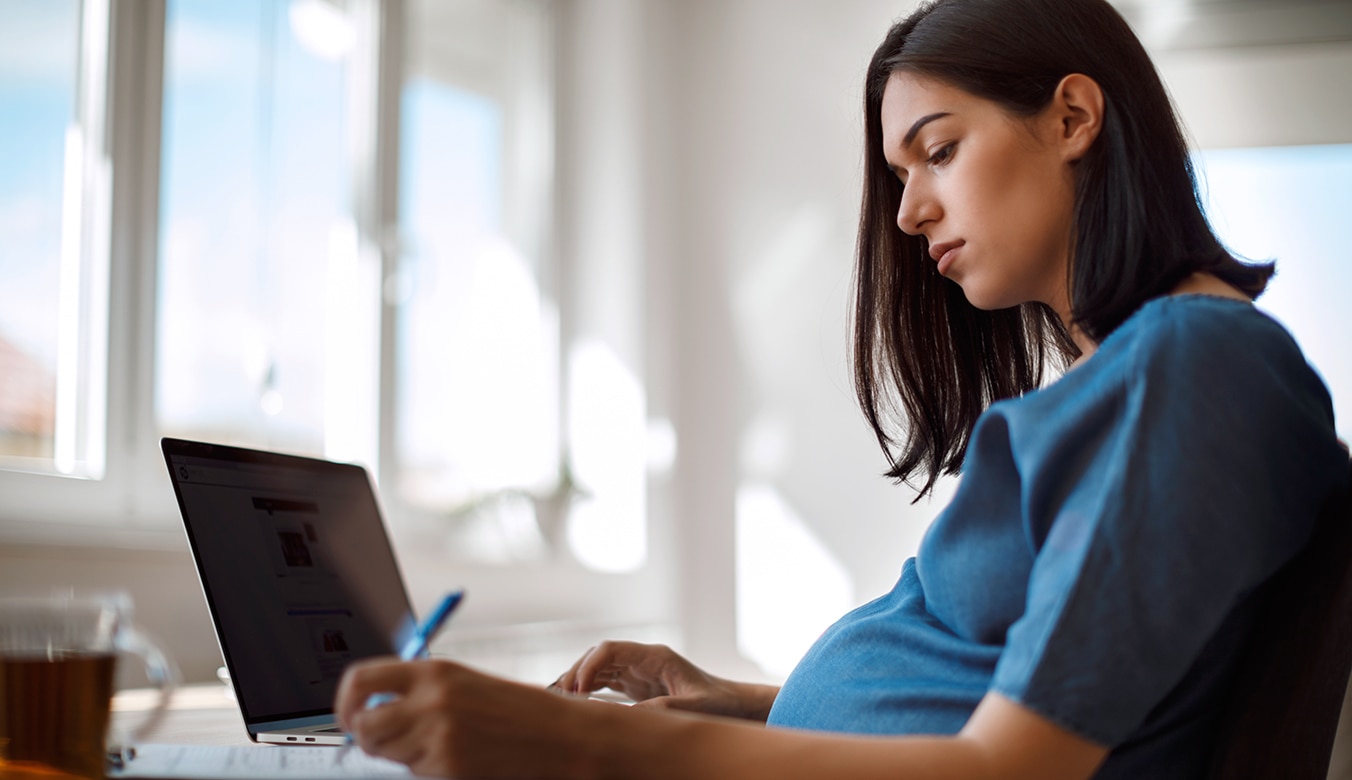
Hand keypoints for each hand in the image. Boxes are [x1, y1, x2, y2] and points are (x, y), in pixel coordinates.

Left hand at [335, 657, 595, 778]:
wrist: (558, 735)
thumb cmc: (515, 709)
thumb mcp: (464, 684)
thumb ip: (419, 690)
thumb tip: (372, 707)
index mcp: (434, 671)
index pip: (361, 680)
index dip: (345, 702)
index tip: (350, 715)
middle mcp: (430, 700)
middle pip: (364, 725)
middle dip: (368, 737)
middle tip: (386, 739)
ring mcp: (437, 736)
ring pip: (388, 753)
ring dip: (402, 754)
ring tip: (438, 744)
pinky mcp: (447, 766)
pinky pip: (415, 772)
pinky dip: (428, 769)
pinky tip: (458, 758)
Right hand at [551, 641, 778, 720]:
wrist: (733, 704)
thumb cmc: (717, 703)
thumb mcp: (693, 707)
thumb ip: (662, 709)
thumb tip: (627, 715)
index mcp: (655, 656)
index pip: (611, 649)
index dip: (590, 665)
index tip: (579, 688)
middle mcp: (643, 660)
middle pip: (599, 656)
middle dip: (578, 672)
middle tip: (563, 696)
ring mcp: (639, 672)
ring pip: (599, 669)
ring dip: (580, 681)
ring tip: (563, 700)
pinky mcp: (638, 686)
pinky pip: (607, 683)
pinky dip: (589, 690)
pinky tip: (577, 703)